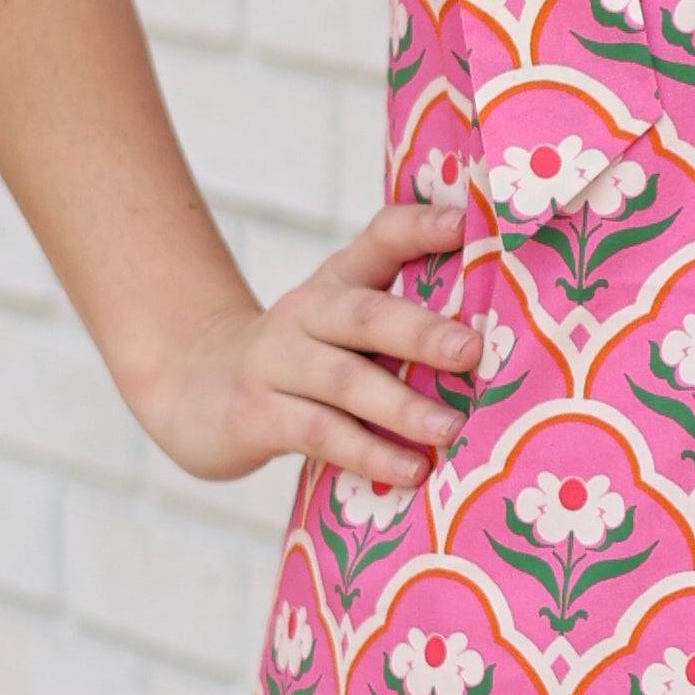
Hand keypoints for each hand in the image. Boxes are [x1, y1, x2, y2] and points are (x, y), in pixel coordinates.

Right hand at [138, 196, 479, 486]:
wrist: (195, 387)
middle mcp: (307, 312)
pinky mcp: (257, 414)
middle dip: (423, 332)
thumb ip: (403, 313)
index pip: (382, 238)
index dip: (421, 226)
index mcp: (339, 281)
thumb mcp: (342, 321)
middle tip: (474, 352)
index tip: (469, 223)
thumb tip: (499, 320)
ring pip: (344, 380)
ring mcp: (277, 363)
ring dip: (401, 406)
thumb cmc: (301, 357)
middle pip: (366, 315)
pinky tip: (409, 471)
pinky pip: (318, 432)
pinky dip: (367, 453)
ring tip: (451, 429)